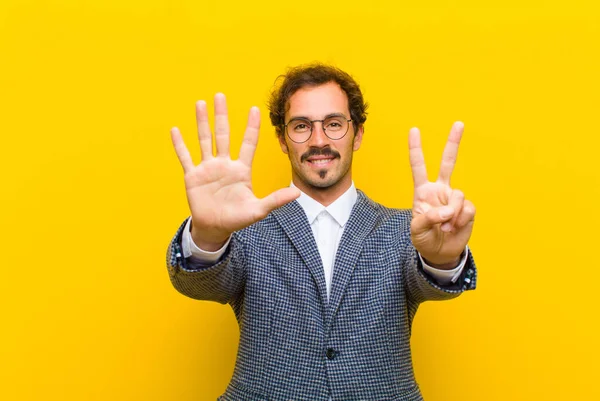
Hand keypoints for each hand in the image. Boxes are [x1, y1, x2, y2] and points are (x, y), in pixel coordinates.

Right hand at [170, 94, 299, 250]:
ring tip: (200, 103)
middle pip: (223, 134)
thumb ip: (275, 200)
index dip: (251, 127)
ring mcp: (208, 168)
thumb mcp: (258, 210)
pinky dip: (180, 145)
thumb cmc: (237, 218)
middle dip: (221, 115)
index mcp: (241, 170)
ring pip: (204, 140)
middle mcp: (224, 164)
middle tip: (220, 95)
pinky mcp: (193, 176)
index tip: (254, 109)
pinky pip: (185, 157)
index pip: (248, 143)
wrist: (215, 228)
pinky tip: (175, 130)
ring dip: (201, 122)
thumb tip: (297, 194)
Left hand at [409, 122, 475, 266]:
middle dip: (453, 143)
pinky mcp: (467, 209)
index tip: (414, 130)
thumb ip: (428, 218)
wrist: (440, 253)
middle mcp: (440, 190)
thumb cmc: (425, 239)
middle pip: (448, 162)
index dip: (416, 149)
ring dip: (452, 213)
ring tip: (446, 227)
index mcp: (423, 192)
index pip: (418, 167)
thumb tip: (447, 211)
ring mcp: (454, 198)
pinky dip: (461, 220)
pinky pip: (467, 209)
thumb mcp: (417, 230)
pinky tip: (456, 228)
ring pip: (458, 194)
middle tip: (459, 123)